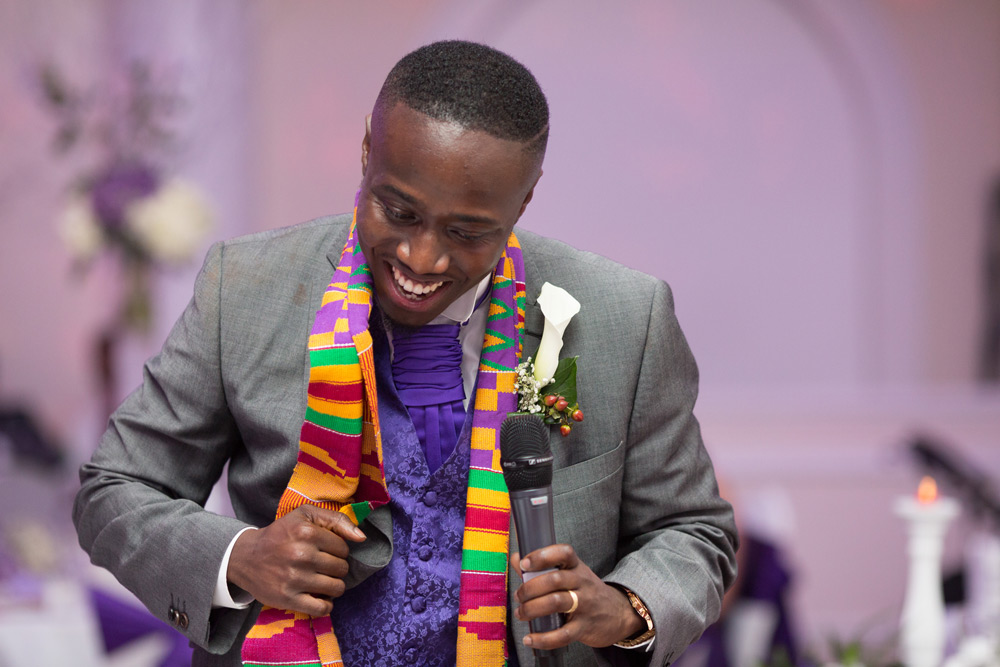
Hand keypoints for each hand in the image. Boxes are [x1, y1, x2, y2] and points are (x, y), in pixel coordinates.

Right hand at [227, 506, 365, 616]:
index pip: (343, 548)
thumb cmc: (280, 534)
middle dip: (336, 568)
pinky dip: (326, 605)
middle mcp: (301, 555)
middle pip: (342, 568)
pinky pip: (322, 608)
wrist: (245, 557)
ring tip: (322, 580)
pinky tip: (319, 596)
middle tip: (323, 566)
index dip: (338, 550)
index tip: (326, 551)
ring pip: (336, 588)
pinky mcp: (288, 599)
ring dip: (333, 586)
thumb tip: (361, 537)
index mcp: (306, 532)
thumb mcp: (305, 515)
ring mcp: (294, 579)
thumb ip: (337, 520)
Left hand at [511, 545, 644, 649]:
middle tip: (519, 596)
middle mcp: (582, 583)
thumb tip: (515, 558)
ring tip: (521, 613)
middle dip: (530, 588)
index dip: (542, 556)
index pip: (564, 553)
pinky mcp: (584, 627)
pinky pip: (562, 634)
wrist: (619, 613)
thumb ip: (542, 567)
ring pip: (556, 603)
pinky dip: (543, 639)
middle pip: (555, 580)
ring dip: (532, 609)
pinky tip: (530, 640)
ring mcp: (585, 605)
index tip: (525, 563)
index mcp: (577, 567)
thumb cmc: (586, 591)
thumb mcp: (570, 573)